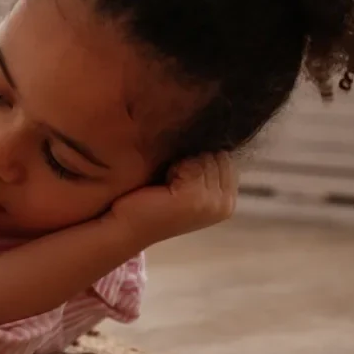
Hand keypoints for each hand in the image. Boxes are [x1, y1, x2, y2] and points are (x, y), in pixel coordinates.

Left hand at [107, 151, 237, 246]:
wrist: (125, 225)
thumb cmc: (151, 198)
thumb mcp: (184, 178)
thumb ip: (202, 162)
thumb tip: (208, 128)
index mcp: (228, 199)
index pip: (224, 155)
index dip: (199, 154)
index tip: (178, 169)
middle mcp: (226, 204)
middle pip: (217, 154)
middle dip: (192, 156)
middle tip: (169, 177)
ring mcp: (213, 205)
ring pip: (204, 157)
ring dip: (182, 161)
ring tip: (166, 181)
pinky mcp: (195, 201)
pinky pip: (192, 164)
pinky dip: (175, 167)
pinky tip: (164, 182)